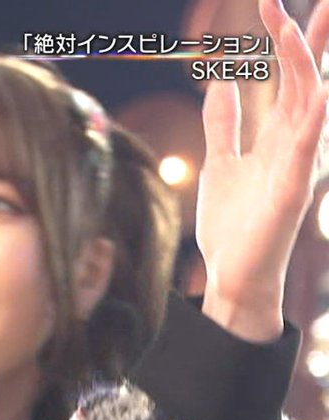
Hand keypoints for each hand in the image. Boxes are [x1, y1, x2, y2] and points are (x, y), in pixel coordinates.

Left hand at [196, 0, 328, 341]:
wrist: (232, 273)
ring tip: (301, 27)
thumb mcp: (220, 161)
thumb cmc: (233, 222)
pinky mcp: (293, 189)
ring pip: (310, 103)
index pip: (290, 77)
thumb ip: (223, 122)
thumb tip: (223, 81)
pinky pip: (308, 149)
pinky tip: (318, 93)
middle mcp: (295, 142)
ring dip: (307, 65)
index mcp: (278, 134)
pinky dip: (313, 120)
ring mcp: (298, 164)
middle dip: (307, 39)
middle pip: (307, 79)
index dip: (287, 40)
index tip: (275, 5)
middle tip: (311, 1)